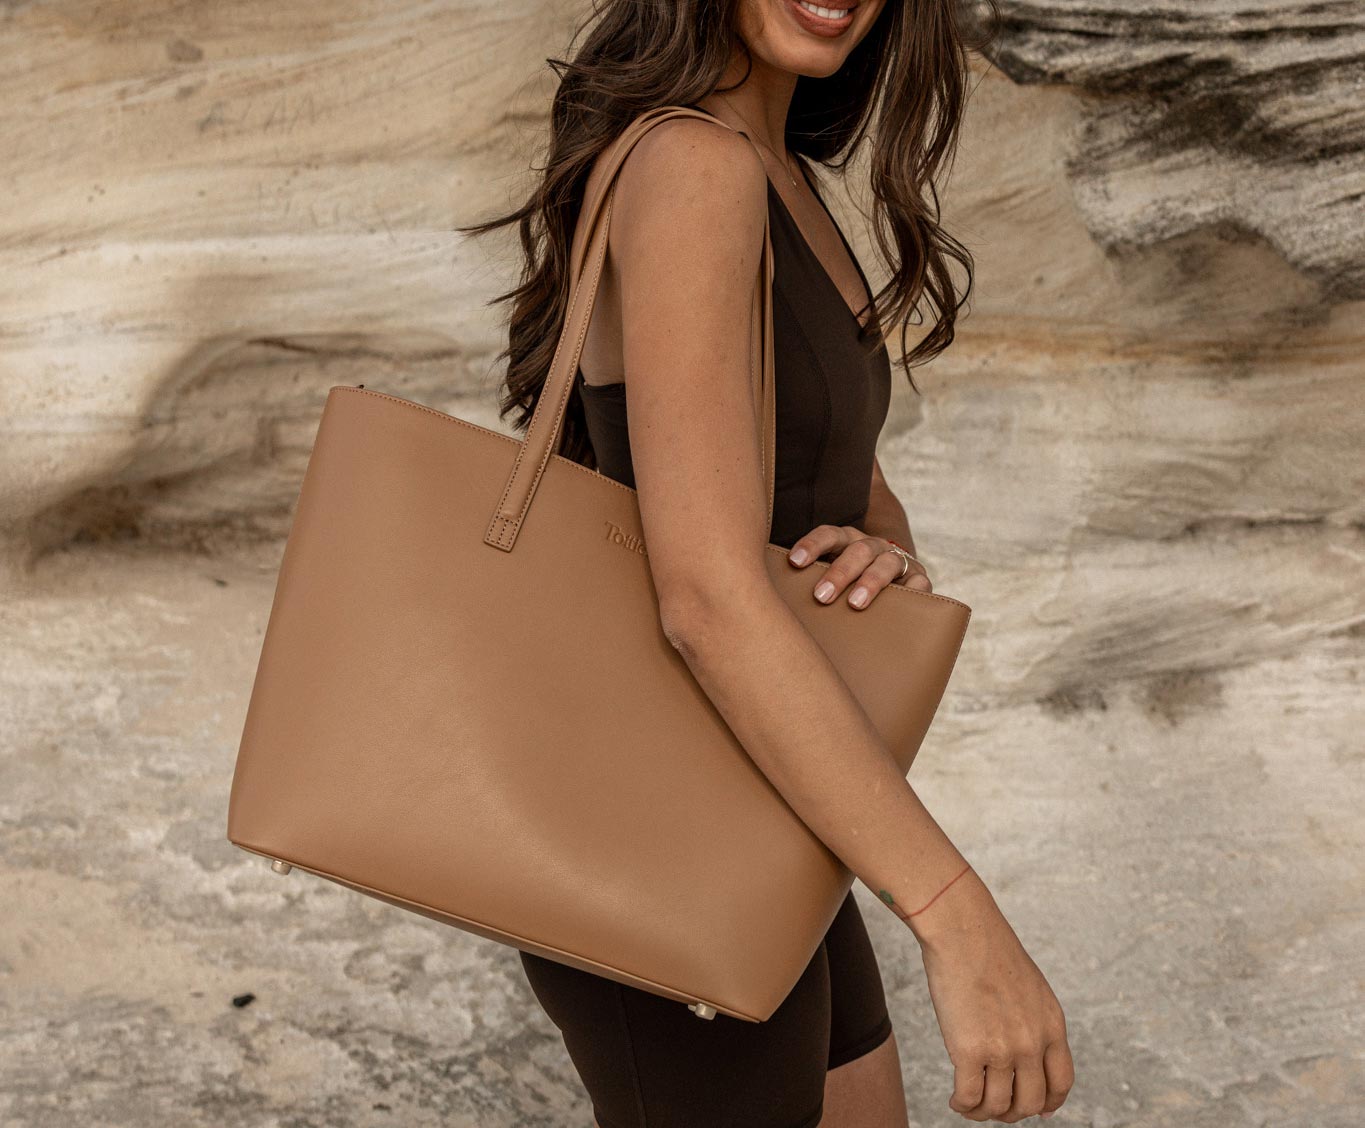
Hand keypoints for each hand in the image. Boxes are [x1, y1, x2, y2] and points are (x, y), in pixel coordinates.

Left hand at [786, 524, 932, 607]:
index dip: (812, 545)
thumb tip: (769, 594)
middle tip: (821, 595)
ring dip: (870, 581)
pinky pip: (919, 582)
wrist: (891, 577)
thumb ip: (806, 577)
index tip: (794, 562)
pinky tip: (904, 600)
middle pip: (857, 550)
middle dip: (839, 572)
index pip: (829, 535)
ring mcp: (897, 561)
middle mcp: (872, 546)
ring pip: (885, 564)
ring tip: (855, 603)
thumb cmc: (846, 582)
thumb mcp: (827, 573)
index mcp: (846, 541)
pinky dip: (914, 589)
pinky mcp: (918, 578)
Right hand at [916, 875, 1074, 1121]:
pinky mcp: (968, 1050)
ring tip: (969, 1104)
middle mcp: (1033, 1042)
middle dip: (1012, 1112)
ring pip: (999, 1107)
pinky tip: (955, 1100)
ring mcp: (1002, 1049)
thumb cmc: (988, 949)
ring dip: (984, 1113)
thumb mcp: (1029, 987)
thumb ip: (1034, 1020)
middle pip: (1031, 1103)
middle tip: (994, 1107)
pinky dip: (962, 1106)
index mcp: (1052, 1025)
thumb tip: (1027, 1051)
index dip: (1048, 1104)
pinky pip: (969, 1098)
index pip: (1061, 1083)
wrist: (962, 928)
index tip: (1035, 1109)